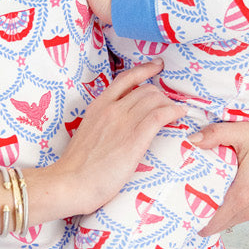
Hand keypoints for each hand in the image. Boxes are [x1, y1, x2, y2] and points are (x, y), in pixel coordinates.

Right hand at [51, 61, 183, 215]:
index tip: (158, 65)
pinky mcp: (134, 138)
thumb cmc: (77, 168)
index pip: (125, 79)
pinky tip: (179, 115)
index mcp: (98, 106)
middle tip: (170, 107)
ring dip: (170, 105)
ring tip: (177, 113)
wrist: (69, 183)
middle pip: (146, 89)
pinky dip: (173, 112)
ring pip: (155, 99)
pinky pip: (159, 115)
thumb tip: (117, 128)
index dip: (145, 69)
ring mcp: (122, 122)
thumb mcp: (87, 134)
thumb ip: (102, 124)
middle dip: (162, 96)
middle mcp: (111, 109)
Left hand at [194, 94, 248, 233]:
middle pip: (219, 224)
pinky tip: (216, 199)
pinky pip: (240, 216)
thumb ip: (214, 135)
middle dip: (201, 218)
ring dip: (215, 216)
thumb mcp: (240, 130)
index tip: (178, 216)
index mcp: (245, 193)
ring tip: (196, 203)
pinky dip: (228, 212)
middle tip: (182, 207)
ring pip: (230, 222)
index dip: (195, 221)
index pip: (214, 221)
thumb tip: (191, 140)